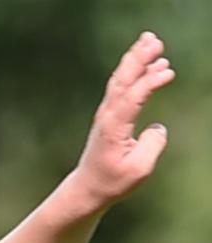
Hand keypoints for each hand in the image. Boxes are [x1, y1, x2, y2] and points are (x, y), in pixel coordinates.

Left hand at [71, 31, 173, 209]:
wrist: (87, 188)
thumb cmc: (112, 182)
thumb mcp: (138, 170)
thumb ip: (152, 145)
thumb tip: (157, 128)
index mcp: (113, 128)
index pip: (132, 98)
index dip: (149, 82)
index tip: (168, 71)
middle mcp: (108, 117)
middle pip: (122, 81)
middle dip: (138, 59)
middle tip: (155, 41)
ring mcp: (107, 114)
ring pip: (120, 80)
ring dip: (135, 59)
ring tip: (151, 41)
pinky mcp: (109, 115)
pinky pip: (120, 87)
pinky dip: (133, 72)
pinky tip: (147, 61)